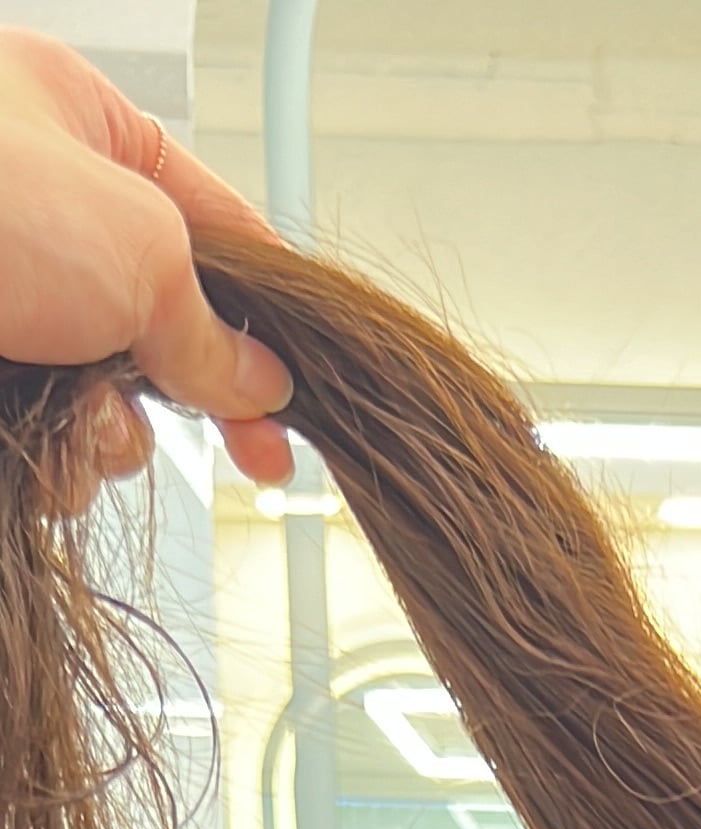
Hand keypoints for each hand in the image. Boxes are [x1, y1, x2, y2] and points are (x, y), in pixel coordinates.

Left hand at [0, 29, 291, 485]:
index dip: (268, 319)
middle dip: (184, 392)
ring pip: (98, 395)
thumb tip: (256, 380)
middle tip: (242, 453)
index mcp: (81, 128)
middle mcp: (35, 206)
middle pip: (157, 324)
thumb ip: (210, 320)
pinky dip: (55, 460)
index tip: (297, 399)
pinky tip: (41, 454)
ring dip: (111, 437)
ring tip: (86, 426)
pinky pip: (41, 434)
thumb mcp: (138, 249)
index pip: (215, 225)